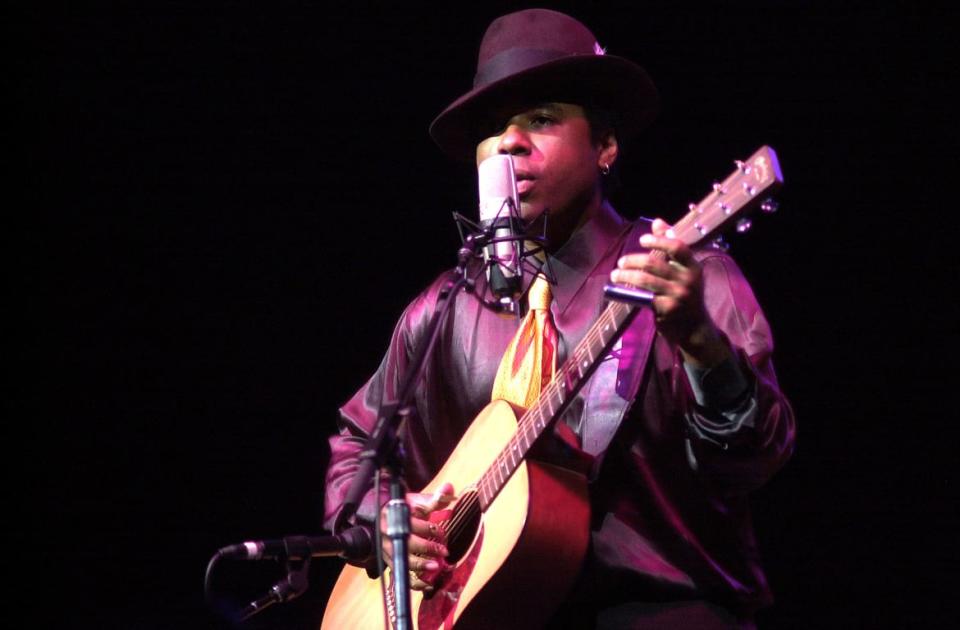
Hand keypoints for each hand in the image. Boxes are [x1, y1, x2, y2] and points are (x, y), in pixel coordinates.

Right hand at [379, 482, 454, 590]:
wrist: (388, 518)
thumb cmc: (407, 510)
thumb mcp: (420, 502)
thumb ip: (436, 498)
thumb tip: (450, 488)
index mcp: (397, 516)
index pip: (413, 524)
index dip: (429, 529)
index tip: (442, 533)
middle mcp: (390, 534)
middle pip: (407, 544)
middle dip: (427, 548)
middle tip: (444, 551)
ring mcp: (389, 550)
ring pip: (402, 561)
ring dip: (420, 566)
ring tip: (436, 567)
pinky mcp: (392, 562)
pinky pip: (401, 576)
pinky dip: (414, 583)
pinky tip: (428, 585)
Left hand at [610, 218, 729, 367]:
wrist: (695, 328)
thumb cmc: (687, 295)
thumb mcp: (685, 272)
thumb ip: (671, 247)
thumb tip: (658, 222)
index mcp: (692, 267)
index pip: (677, 247)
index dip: (658, 240)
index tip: (642, 240)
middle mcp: (687, 280)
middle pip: (654, 263)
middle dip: (633, 260)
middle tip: (621, 261)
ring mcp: (677, 295)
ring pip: (645, 279)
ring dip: (625, 275)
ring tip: (615, 275)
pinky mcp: (667, 309)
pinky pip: (643, 296)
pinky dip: (629, 292)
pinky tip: (620, 291)